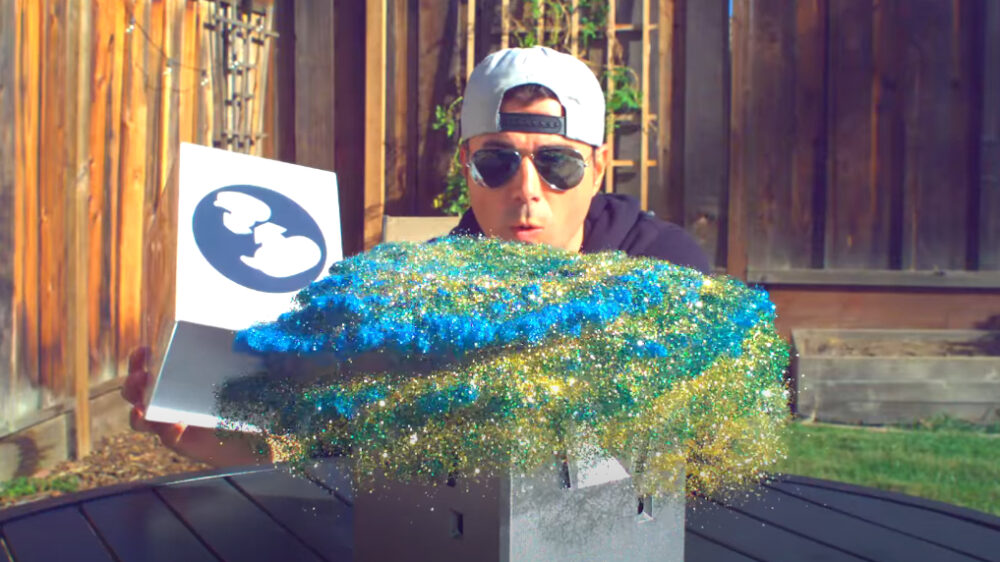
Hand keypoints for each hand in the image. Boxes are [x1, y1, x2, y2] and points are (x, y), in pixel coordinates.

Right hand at [121, 347, 270, 466]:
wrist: (257, 435)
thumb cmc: (246, 399)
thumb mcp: (242, 373)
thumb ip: (240, 354)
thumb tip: (245, 335)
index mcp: (176, 381)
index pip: (149, 369)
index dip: (139, 360)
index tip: (143, 350)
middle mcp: (169, 401)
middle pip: (136, 394)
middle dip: (132, 383)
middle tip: (140, 376)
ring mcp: (173, 423)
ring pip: (142, 420)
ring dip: (137, 413)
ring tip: (142, 407)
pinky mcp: (185, 443)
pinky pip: (168, 439)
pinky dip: (169, 432)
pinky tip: (178, 423)